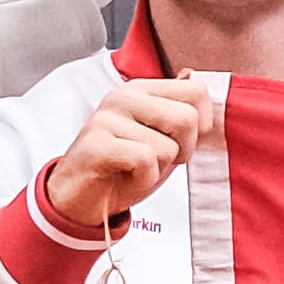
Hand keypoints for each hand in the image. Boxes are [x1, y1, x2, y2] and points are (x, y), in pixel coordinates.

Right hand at [37, 73, 223, 234]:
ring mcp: (107, 117)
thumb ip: (182, 116)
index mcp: (142, 90)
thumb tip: (196, 83)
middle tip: (157, 160)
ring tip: (135, 169)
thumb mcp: (162, 139)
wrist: (82, 200)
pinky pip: (145, 161)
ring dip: (159, 169)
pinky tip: (126, 177)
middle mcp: (123, 96)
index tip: (181, 142)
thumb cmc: (125, 169)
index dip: (201, 124)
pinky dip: (144, 179)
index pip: (196, 90)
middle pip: (187, 118)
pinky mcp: (96, 143)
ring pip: (167, 146)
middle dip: (183, 150)